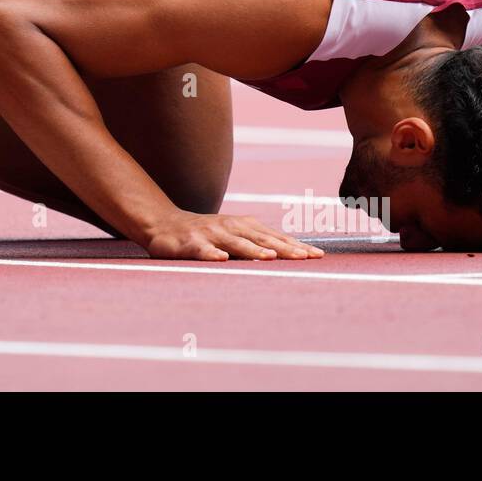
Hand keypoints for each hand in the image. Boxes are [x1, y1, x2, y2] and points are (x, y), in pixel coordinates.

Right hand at [142, 210, 324, 261]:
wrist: (164, 223)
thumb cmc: (206, 233)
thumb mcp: (234, 235)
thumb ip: (257, 243)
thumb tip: (292, 254)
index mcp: (244, 226)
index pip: (275, 237)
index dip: (296, 246)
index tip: (317, 255)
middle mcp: (230, 227)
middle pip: (261, 239)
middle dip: (284, 248)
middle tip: (304, 258)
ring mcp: (210, 233)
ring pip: (235, 243)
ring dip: (252, 250)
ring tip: (269, 257)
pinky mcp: (189, 243)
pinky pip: (202, 250)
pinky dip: (211, 253)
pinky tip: (221, 259)